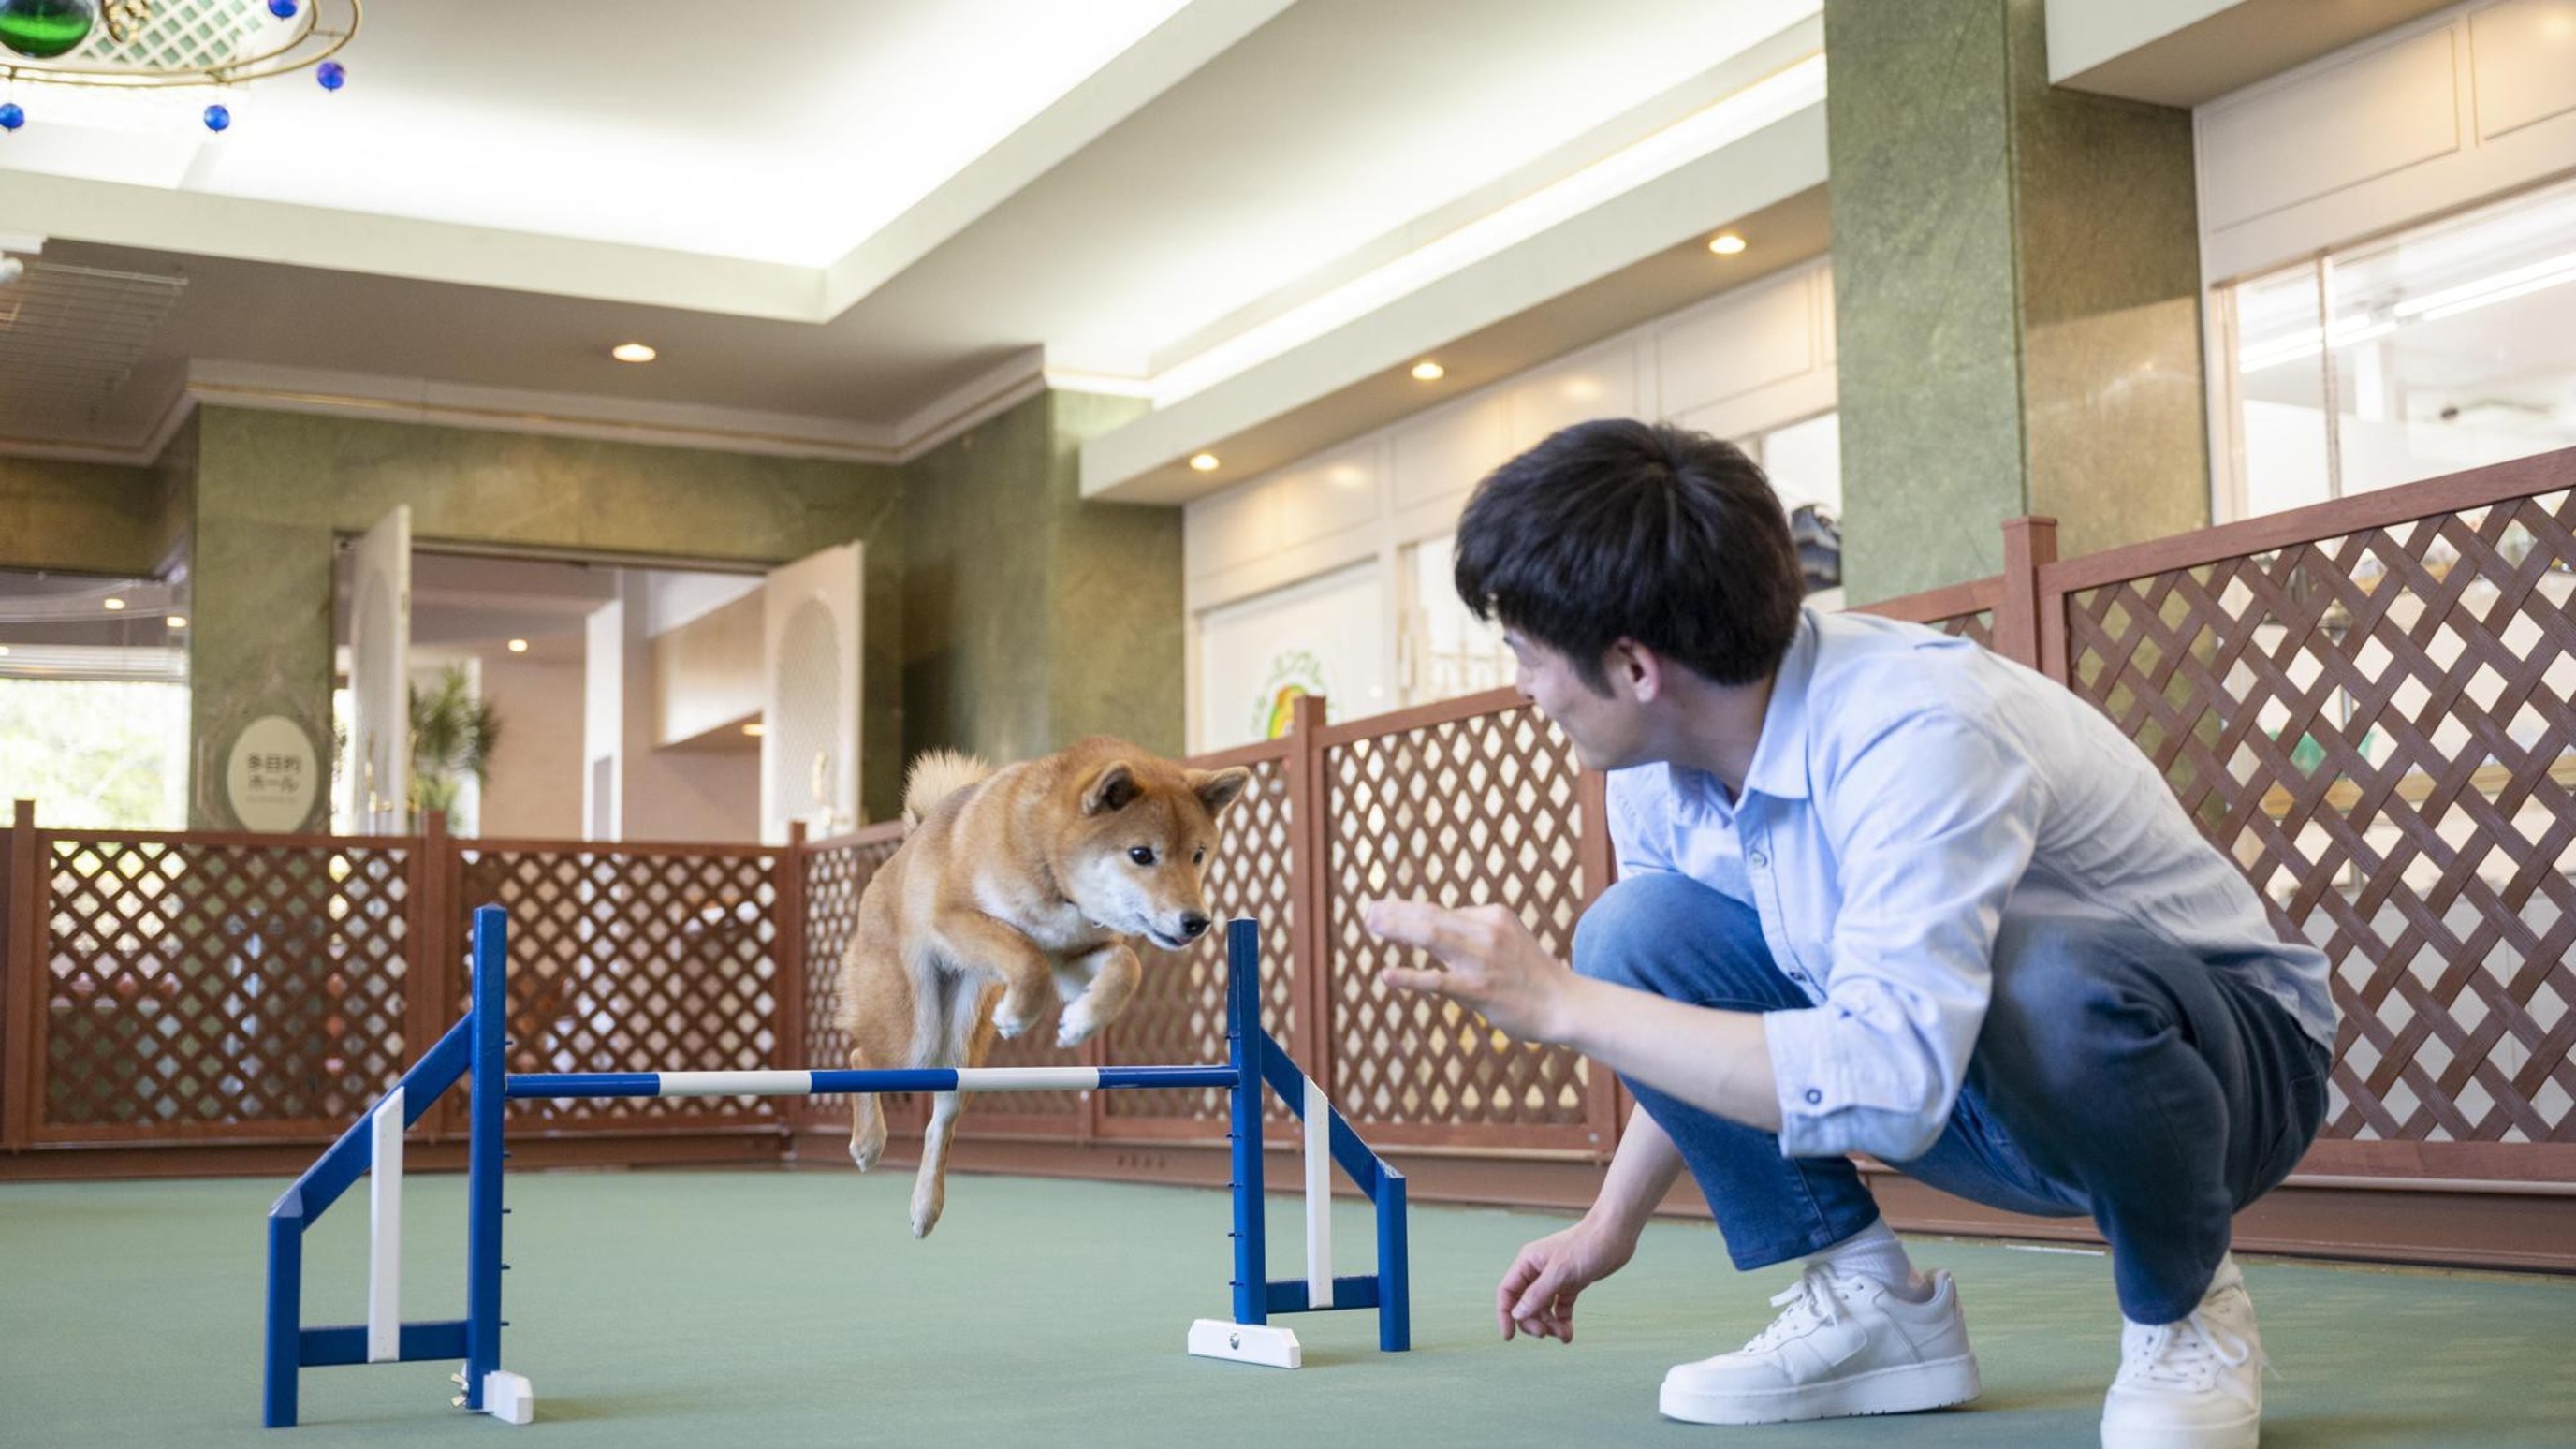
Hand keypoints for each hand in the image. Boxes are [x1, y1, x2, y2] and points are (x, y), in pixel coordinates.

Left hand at [1362, 898, 1580, 1043]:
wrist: (1565, 1004)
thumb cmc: (1532, 976)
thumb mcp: (1508, 939)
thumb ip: (1475, 933)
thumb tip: (1436, 929)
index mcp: (1493, 916)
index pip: (1443, 912)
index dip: (1409, 911)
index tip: (1384, 910)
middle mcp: (1486, 932)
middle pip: (1432, 916)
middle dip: (1396, 912)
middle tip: (1368, 911)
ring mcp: (1482, 961)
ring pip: (1432, 937)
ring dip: (1397, 929)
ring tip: (1371, 925)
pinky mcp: (1479, 990)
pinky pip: (1438, 981)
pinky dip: (1410, 977)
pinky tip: (1387, 975)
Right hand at [1495, 1217, 1636, 1342]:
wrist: (1616, 1234)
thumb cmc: (1587, 1246)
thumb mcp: (1560, 1273)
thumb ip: (1536, 1295)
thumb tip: (1517, 1314)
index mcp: (1528, 1262)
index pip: (1508, 1292)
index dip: (1505, 1314)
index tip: (1509, 1337)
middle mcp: (1538, 1271)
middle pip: (1525, 1304)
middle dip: (1533, 1322)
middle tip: (1545, 1334)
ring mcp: (1555, 1278)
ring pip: (1543, 1309)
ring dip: (1550, 1325)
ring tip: (1564, 1335)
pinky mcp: (1571, 1284)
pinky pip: (1560, 1307)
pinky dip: (1562, 1321)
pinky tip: (1568, 1333)